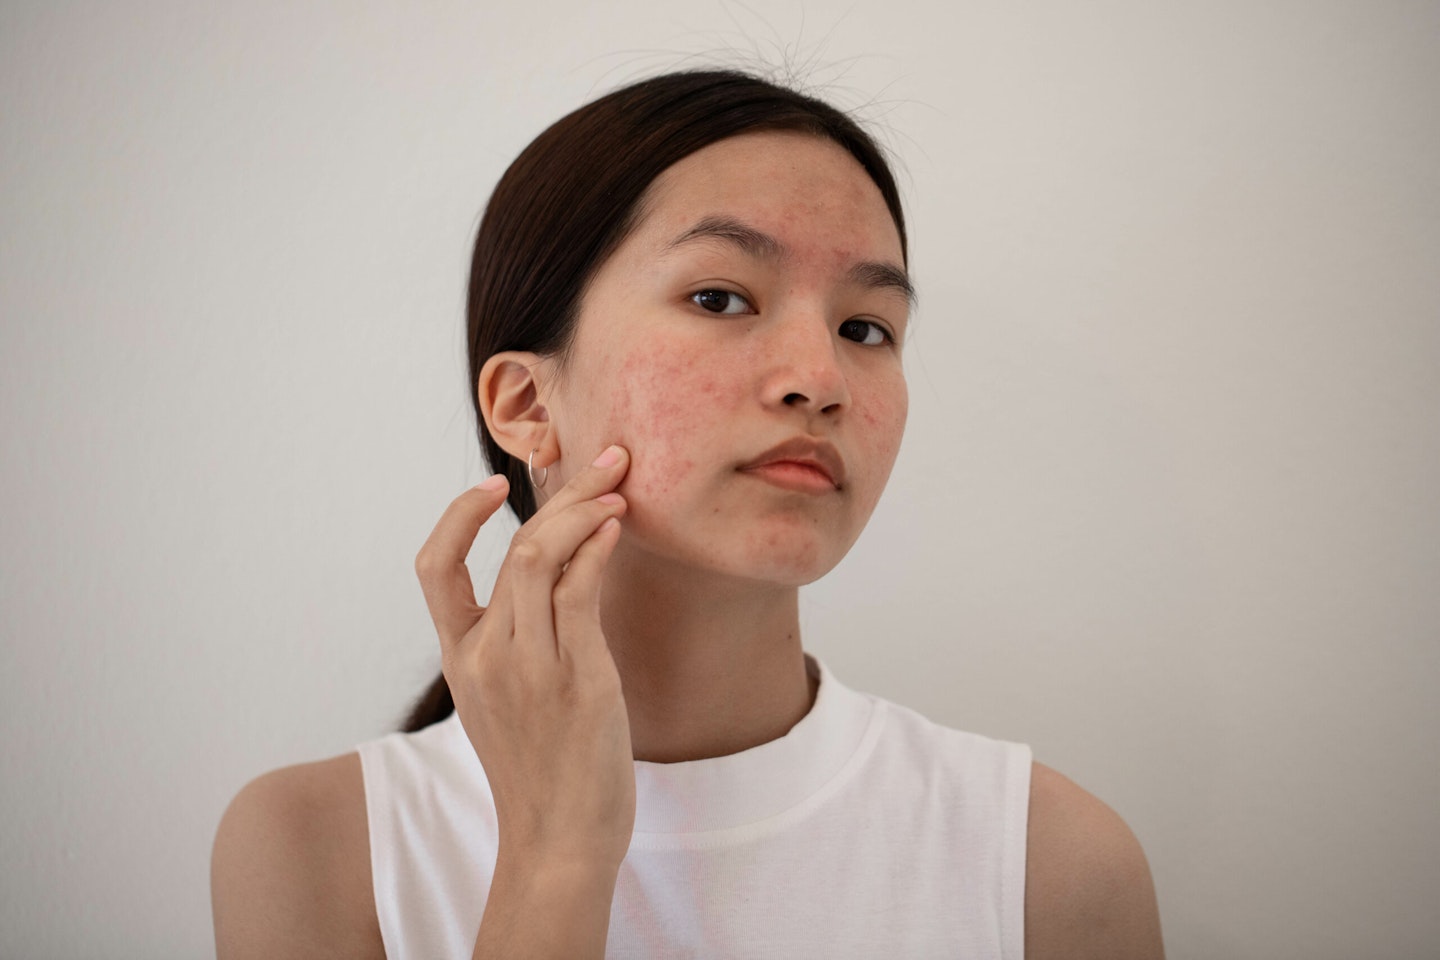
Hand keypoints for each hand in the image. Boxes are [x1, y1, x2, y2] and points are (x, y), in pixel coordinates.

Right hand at [415, 445, 635, 872]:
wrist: (557, 842)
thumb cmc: (542, 771)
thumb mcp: (508, 701)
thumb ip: (518, 642)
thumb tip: (557, 582)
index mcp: (461, 658)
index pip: (433, 567)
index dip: (458, 516)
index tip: (495, 485)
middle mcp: (486, 655)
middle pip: (513, 546)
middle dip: (563, 493)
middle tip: (607, 458)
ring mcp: (527, 665)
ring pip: (541, 557)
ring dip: (586, 509)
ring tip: (620, 487)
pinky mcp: (574, 678)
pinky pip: (579, 591)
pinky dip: (597, 546)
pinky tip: (617, 525)